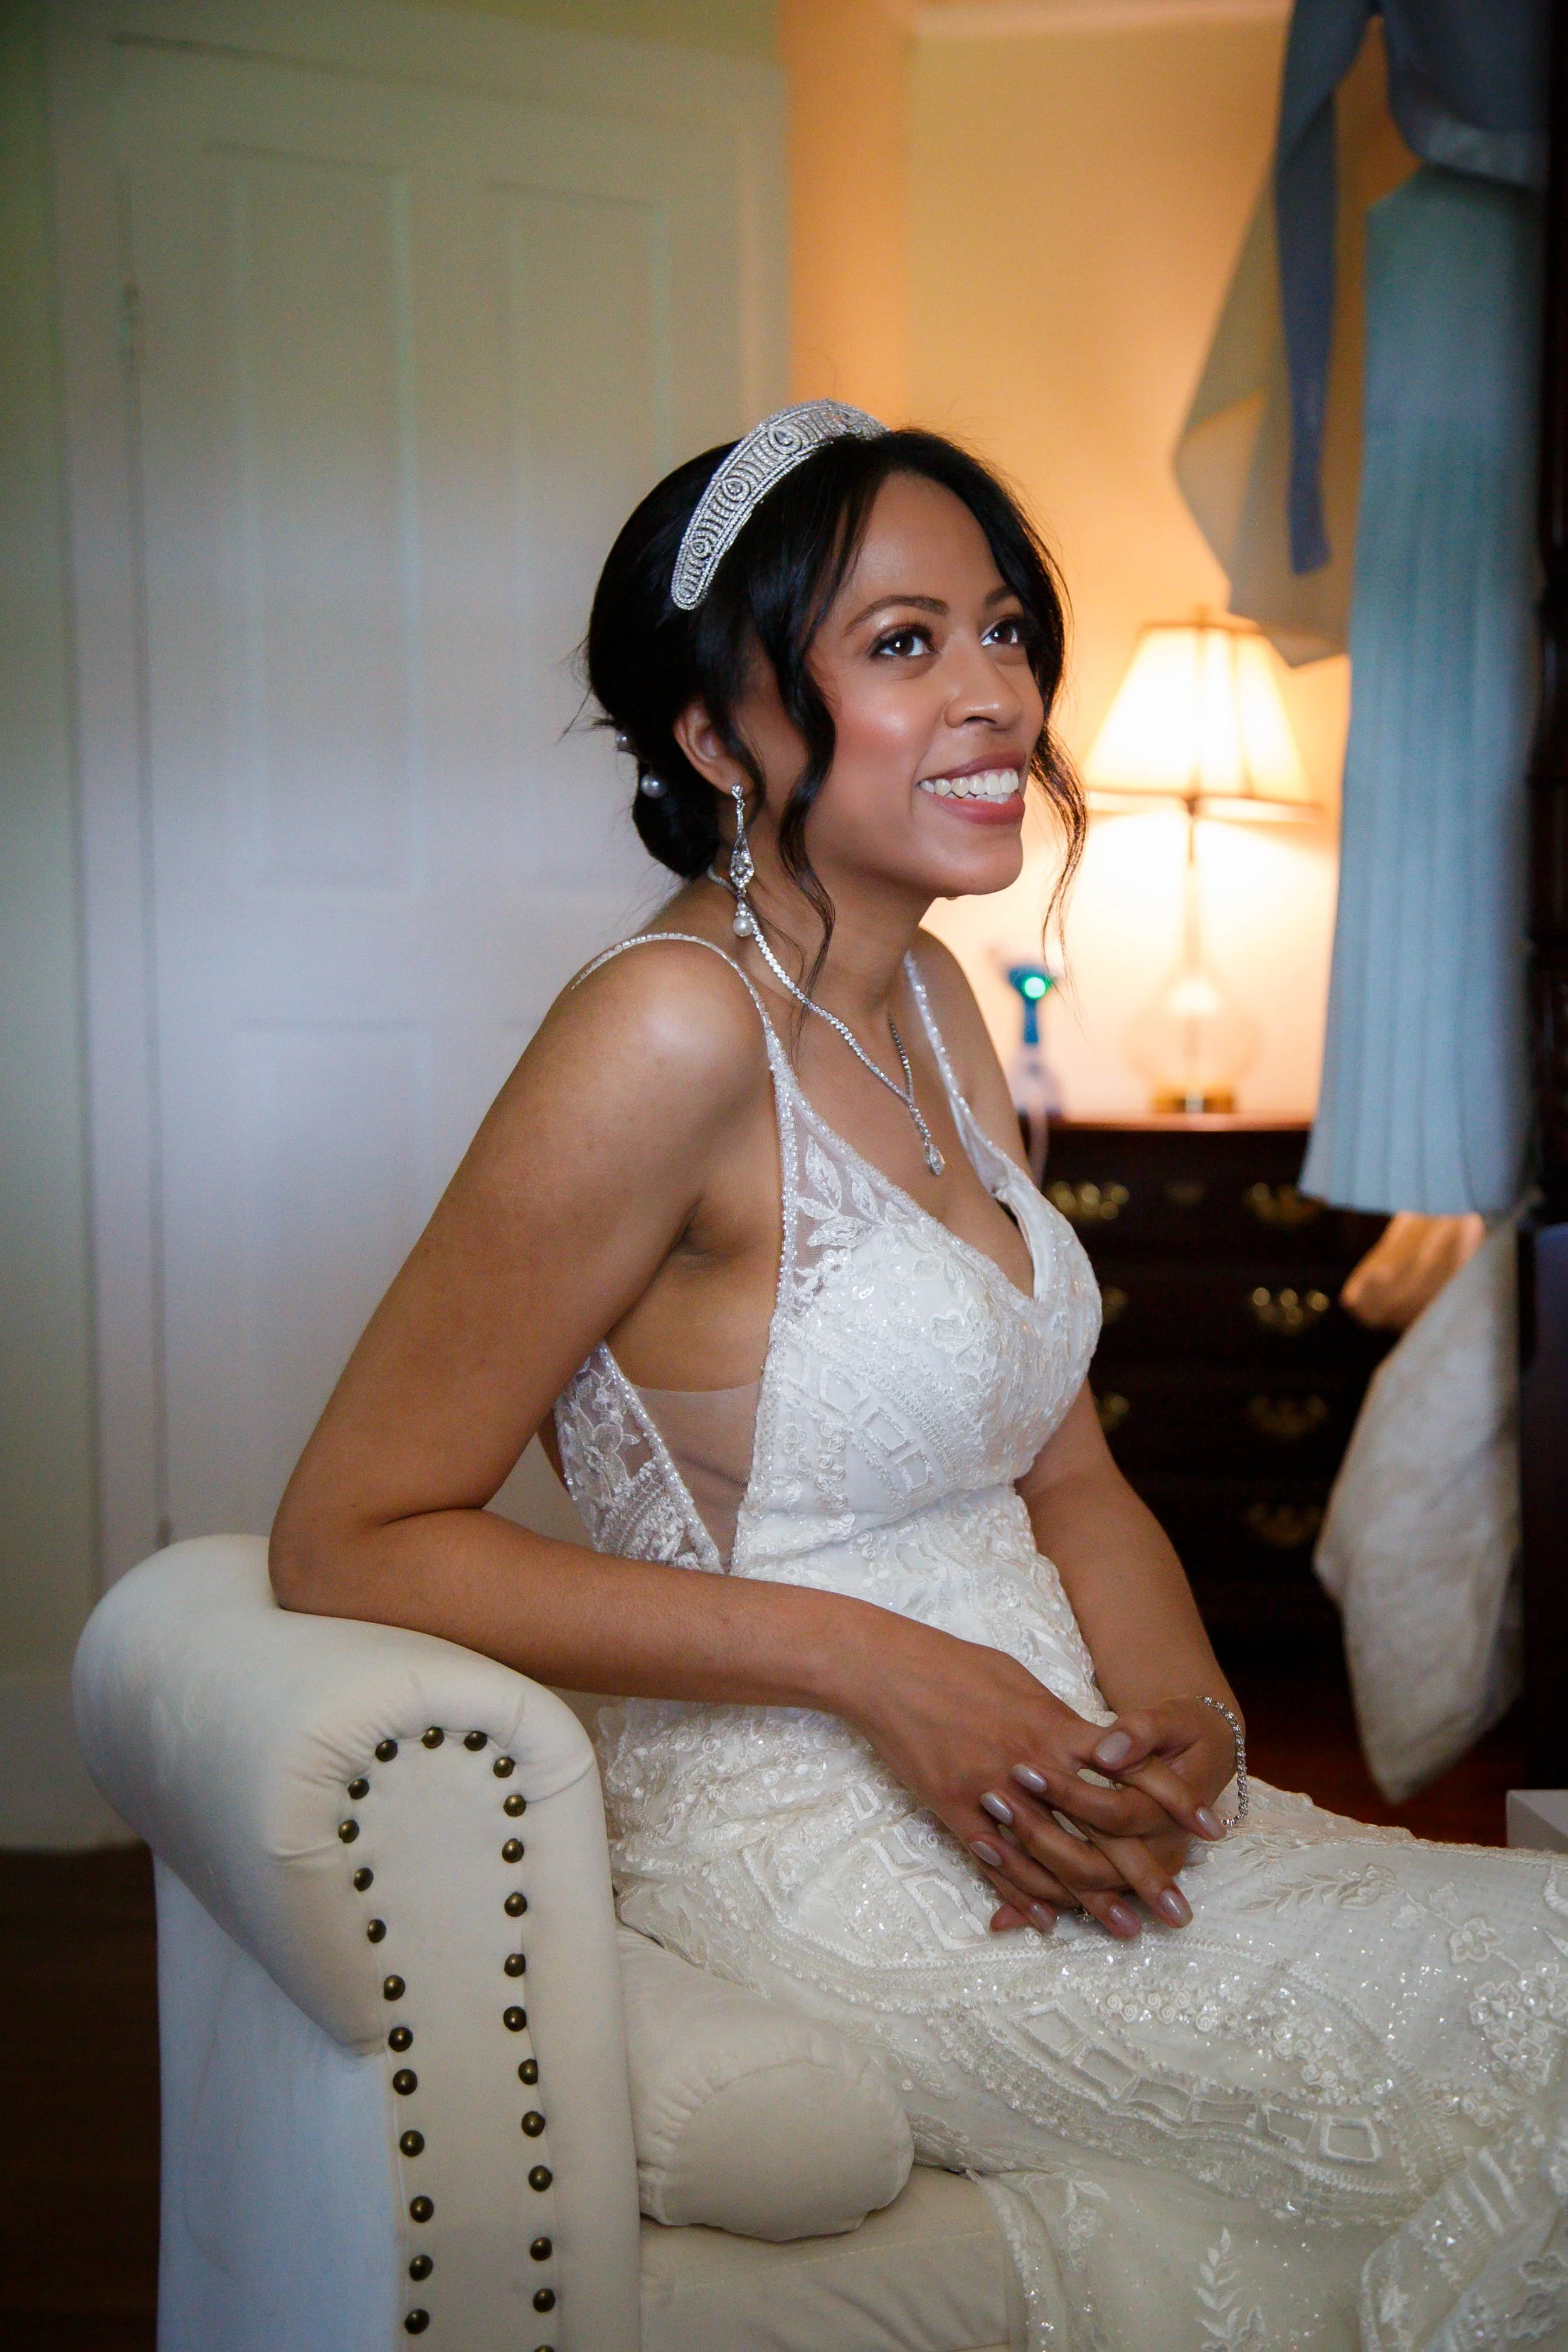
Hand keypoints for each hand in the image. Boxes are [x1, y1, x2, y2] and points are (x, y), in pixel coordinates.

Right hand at [837, 1617, 1222, 1940]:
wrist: (887, 1672)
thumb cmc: (958, 1666)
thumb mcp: (1023, 1682)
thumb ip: (1062, 1722)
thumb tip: (1097, 1746)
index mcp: (1054, 1728)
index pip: (1132, 1771)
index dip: (1175, 1800)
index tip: (1211, 1829)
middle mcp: (1030, 1767)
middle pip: (1100, 1831)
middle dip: (1145, 1874)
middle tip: (1179, 1911)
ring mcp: (990, 1795)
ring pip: (1051, 1860)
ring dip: (1092, 1902)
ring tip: (1127, 1929)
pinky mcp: (954, 1812)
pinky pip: (996, 1864)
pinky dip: (1024, 1895)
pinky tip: (1049, 1921)